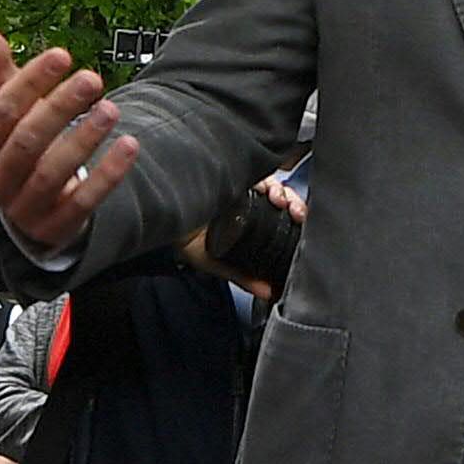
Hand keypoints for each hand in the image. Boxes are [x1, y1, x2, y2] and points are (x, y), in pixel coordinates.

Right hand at [0, 24, 138, 257]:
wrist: (32, 207)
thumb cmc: (19, 144)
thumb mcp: (6, 108)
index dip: (29, 82)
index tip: (62, 54)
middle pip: (26, 142)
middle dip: (60, 108)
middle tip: (92, 78)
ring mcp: (24, 208)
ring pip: (52, 174)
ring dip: (84, 139)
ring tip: (113, 109)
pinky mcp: (55, 228)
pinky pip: (83, 203)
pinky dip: (107, 175)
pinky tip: (129, 146)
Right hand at [180, 175, 305, 300]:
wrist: (163, 220)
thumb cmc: (184, 237)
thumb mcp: (216, 262)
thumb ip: (242, 275)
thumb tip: (268, 292)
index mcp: (248, 219)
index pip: (280, 214)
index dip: (294, 215)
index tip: (300, 222)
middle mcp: (246, 200)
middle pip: (281, 196)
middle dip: (294, 203)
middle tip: (296, 213)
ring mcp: (239, 184)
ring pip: (271, 182)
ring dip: (281, 190)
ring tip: (279, 200)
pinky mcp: (230, 172)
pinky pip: (254, 170)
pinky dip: (265, 179)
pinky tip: (267, 189)